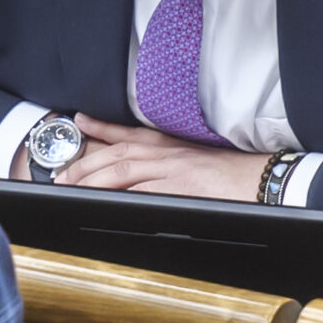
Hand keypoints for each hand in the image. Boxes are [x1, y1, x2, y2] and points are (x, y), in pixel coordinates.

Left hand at [53, 114, 269, 201]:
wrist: (262, 179)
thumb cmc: (232, 172)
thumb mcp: (195, 157)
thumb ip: (168, 162)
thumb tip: (145, 174)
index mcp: (169, 144)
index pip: (127, 133)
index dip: (100, 127)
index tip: (79, 121)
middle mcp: (165, 153)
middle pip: (114, 155)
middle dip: (83, 164)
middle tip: (61, 175)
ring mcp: (170, 171)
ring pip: (121, 171)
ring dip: (91, 180)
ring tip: (70, 187)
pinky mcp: (178, 189)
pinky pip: (141, 192)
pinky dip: (120, 195)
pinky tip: (103, 201)